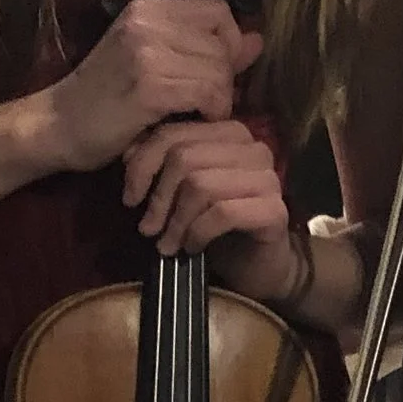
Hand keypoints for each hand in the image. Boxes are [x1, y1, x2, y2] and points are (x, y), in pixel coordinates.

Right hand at [38, 0, 256, 172]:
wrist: (55, 126)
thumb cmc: (104, 98)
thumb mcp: (153, 63)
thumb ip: (205, 51)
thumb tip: (259, 40)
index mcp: (147, 10)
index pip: (218, 11)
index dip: (229, 42)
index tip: (217, 71)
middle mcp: (146, 22)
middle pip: (222, 43)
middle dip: (224, 77)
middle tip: (204, 102)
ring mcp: (146, 52)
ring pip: (219, 70)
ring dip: (218, 99)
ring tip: (197, 113)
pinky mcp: (148, 86)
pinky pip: (207, 93)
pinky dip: (210, 112)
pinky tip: (193, 122)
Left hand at [120, 117, 291, 261]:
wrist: (256, 268)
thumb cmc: (216, 226)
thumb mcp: (180, 191)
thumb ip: (159, 165)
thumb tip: (128, 152)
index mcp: (230, 134)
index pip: (174, 133)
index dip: (144, 164)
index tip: (129, 198)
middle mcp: (254, 148)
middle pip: (184, 157)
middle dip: (159, 198)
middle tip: (148, 229)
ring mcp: (268, 178)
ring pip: (201, 185)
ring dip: (176, 221)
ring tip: (167, 244)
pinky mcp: (275, 210)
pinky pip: (222, 213)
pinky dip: (198, 233)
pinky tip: (193, 248)